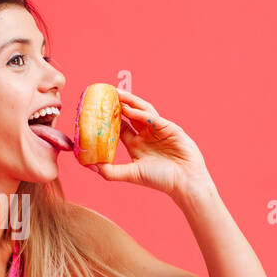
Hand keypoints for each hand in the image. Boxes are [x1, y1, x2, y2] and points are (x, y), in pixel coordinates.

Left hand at [83, 87, 212, 196]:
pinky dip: (141, 114)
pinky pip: (153, 118)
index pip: (120, 126)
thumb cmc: (161, 180)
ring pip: (142, 111)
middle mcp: (146, 134)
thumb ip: (111, 172)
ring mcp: (158, 129)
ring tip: (117, 94)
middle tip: (105, 93)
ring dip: (130, 102)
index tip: (96, 110)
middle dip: (119, 104)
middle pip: (130, 114)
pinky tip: (129, 110)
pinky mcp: (170, 128)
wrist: (185, 183)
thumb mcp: (132, 174)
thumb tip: (91, 166)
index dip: (109, 118)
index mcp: (136, 144)